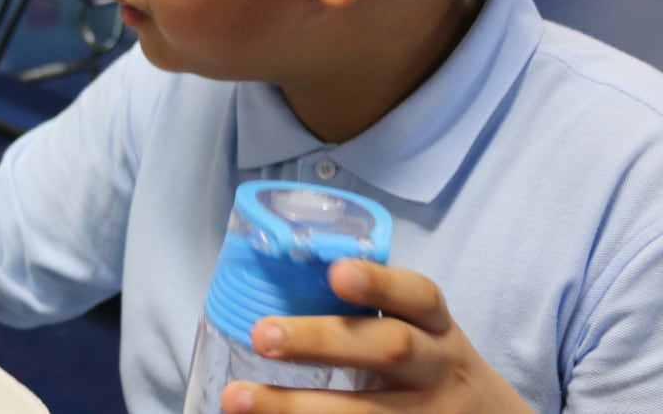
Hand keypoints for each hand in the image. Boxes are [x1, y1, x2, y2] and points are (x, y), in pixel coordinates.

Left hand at [219, 259, 531, 412]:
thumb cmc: (429, 369)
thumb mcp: (422, 334)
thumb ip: (370, 314)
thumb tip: (275, 279)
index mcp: (436, 329)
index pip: (418, 297)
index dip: (380, 283)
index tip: (337, 272)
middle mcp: (436, 369)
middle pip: (387, 350)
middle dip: (321, 341)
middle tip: (262, 335)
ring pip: (366, 413)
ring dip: (295, 407)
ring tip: (236, 399)